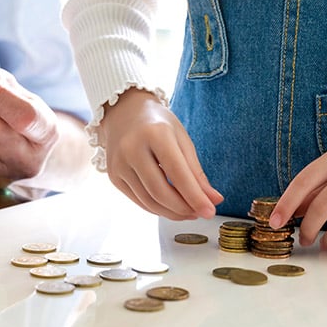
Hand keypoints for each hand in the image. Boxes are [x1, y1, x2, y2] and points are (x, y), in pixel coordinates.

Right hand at [98, 88, 222, 220]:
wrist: (123, 113)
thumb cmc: (156, 123)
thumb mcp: (181, 139)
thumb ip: (196, 171)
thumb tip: (213, 200)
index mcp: (154, 133)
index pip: (177, 173)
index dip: (195, 196)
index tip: (209, 211)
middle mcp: (132, 148)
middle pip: (160, 191)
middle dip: (183, 208)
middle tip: (200, 213)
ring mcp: (119, 164)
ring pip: (148, 201)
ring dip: (171, 212)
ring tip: (188, 212)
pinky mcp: (114, 176)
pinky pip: (138, 200)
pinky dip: (157, 208)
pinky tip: (170, 207)